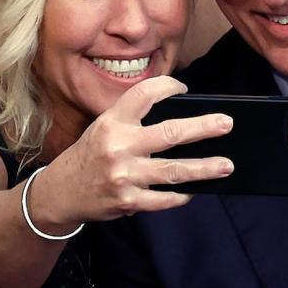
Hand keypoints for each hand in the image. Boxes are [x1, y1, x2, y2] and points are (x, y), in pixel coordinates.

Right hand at [30, 76, 233, 226]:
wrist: (60, 192)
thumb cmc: (90, 155)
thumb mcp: (103, 128)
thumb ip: (134, 121)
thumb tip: (180, 118)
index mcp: (112, 121)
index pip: (144, 94)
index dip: (168, 86)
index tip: (185, 88)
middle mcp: (118, 146)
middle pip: (169, 134)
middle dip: (203, 128)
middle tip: (226, 124)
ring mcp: (124, 175)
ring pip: (173, 171)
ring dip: (204, 168)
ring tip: (225, 165)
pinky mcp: (128, 201)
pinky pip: (164, 198)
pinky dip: (181, 195)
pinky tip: (194, 190)